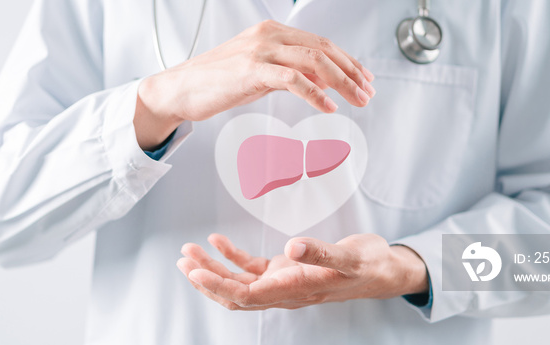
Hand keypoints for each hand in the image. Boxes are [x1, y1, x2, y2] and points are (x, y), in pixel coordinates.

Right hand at [134, 20, 375, 149]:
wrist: (181, 89)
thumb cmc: (217, 82)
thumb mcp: (260, 73)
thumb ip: (290, 74)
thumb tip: (322, 83)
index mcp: (272, 33)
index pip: (320, 43)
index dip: (347, 61)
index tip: (364, 77)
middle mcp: (269, 36)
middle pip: (323, 50)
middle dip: (351, 72)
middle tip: (368, 91)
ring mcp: (261, 51)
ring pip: (314, 61)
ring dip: (342, 82)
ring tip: (357, 100)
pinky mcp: (253, 70)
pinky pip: (293, 80)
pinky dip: (316, 94)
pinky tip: (328, 106)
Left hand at [176, 233, 428, 310]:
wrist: (382, 271)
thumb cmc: (368, 266)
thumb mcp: (349, 258)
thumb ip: (321, 253)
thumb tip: (292, 247)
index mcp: (295, 291)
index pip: (247, 295)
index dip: (218, 285)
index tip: (195, 272)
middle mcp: (283, 292)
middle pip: (235, 293)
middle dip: (206, 278)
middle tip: (183, 259)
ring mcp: (283, 282)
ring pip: (239, 282)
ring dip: (213, 269)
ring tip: (190, 251)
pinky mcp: (285, 270)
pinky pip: (252, 268)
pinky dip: (232, 256)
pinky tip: (218, 241)